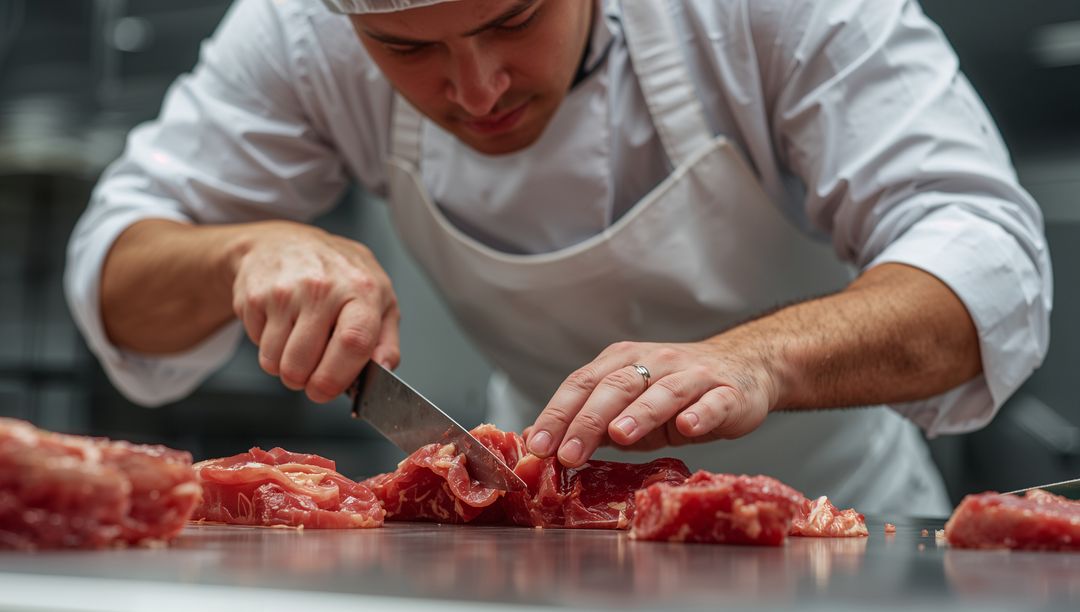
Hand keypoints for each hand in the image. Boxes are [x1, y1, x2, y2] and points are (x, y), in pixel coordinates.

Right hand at [230, 221, 399, 402]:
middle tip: (309, 374)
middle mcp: (323, 287)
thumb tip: (384, 370)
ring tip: (297, 342)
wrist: (286, 242)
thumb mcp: (378, 299)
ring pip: (277, 361)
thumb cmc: (339, 276)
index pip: (353, 342)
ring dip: (284, 366)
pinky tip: (281, 323)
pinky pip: (257, 345)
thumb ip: (386, 341)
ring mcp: (285, 290)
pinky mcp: (255, 295)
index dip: (337, 377)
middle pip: (304, 361)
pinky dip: (267, 346)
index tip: (326, 391)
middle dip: (304, 381)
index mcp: (362, 290)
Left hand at [524, 340, 780, 466]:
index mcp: (623, 362)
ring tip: (620, 436)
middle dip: (588, 421)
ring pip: (663, 392)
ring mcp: (693, 375)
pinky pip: (712, 403)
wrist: (744, 369)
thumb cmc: (676, 395)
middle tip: (568, 453)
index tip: (537, 444)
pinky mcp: (727, 392)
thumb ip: (596, 423)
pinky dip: (700, 414)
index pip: (582, 384)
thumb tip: (548, 446)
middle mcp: (655, 361)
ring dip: (640, 414)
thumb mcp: (630, 407)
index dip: (557, 413)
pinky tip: (687, 427)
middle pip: (616, 387)